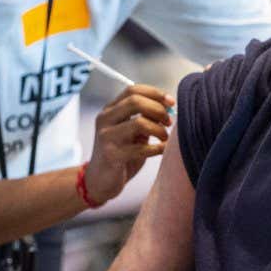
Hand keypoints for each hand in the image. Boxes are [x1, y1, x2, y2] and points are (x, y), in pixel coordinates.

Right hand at [85, 84, 175, 205]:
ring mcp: (106, 137)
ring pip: (139, 123)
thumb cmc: (121, 154)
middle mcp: (105, 119)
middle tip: (169, 122)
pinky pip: (141, 148)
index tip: (171, 103)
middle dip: (158, 109)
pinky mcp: (112, 155)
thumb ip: (145, 118)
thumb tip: (168, 108)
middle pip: (135, 101)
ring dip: (159, 130)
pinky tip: (162, 150)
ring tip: (165, 138)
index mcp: (110, 110)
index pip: (133, 89)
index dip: (155, 93)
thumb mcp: (132, 132)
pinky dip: (157, 148)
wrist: (100, 181)